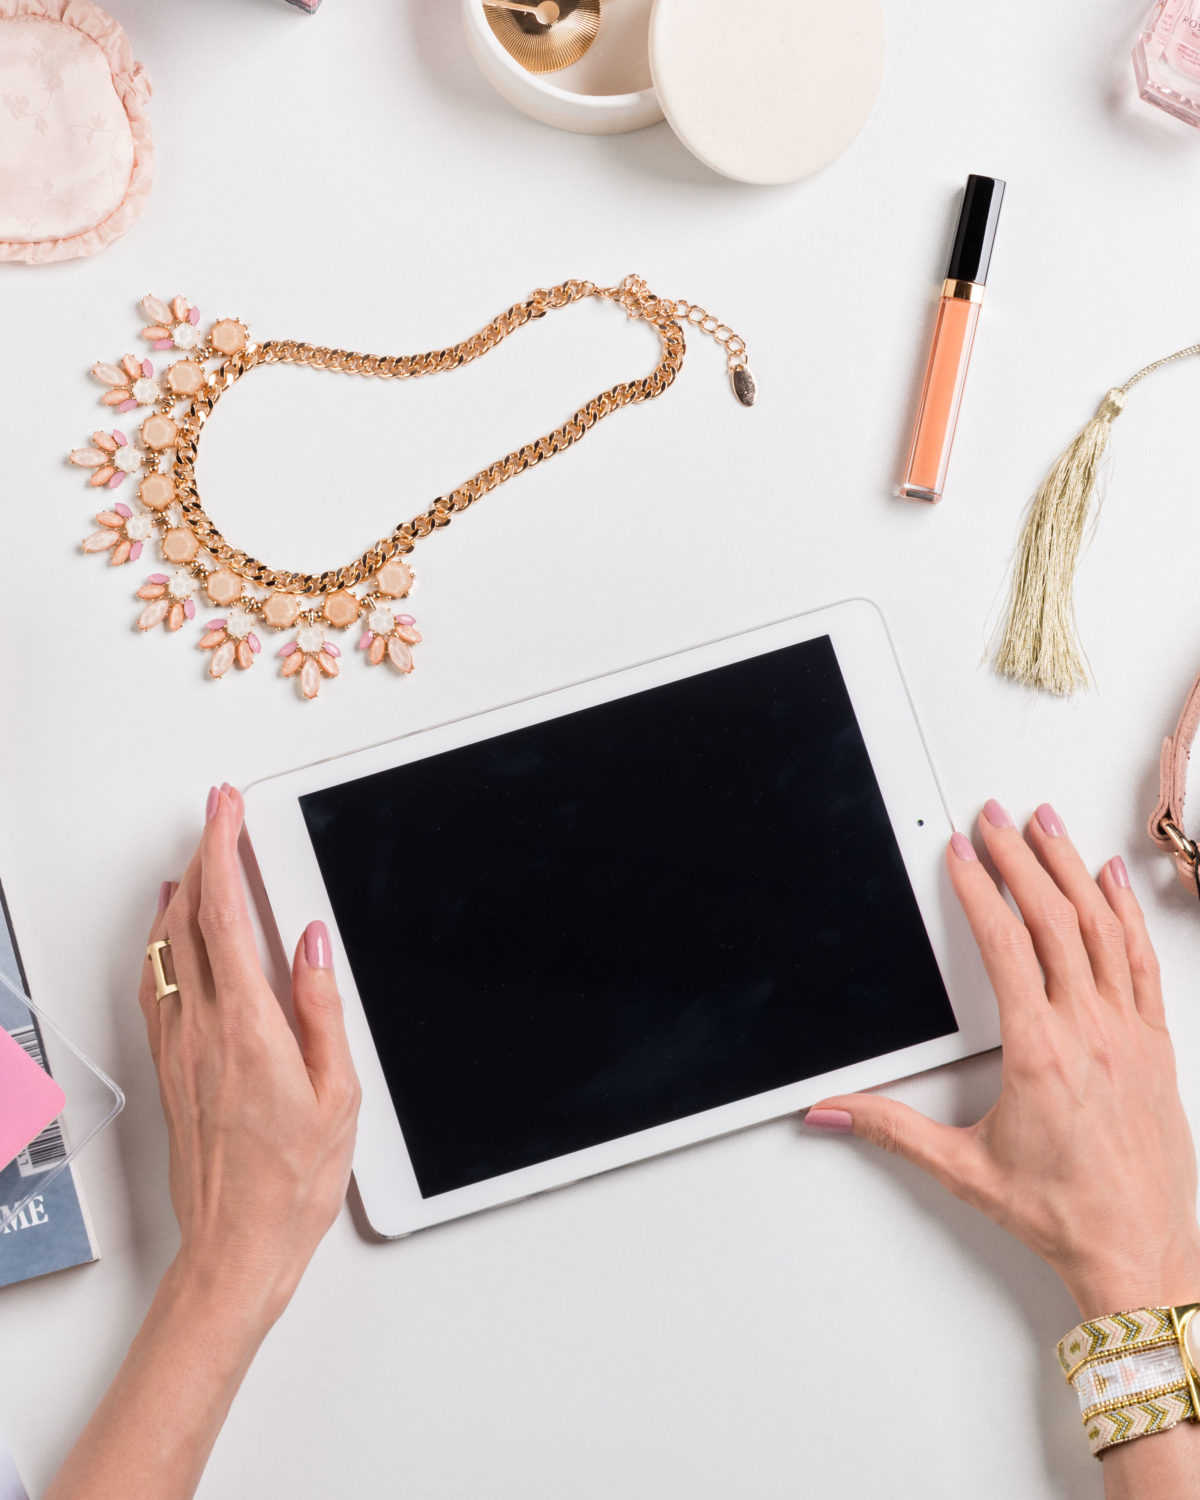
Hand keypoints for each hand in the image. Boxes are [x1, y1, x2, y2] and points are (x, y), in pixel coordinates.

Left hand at [138, 783, 360, 1324]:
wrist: (236, 1247)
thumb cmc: (291, 1181)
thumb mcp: (338, 1093)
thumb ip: (321, 1007)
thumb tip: (309, 944)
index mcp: (249, 1028)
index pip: (225, 916)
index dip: (223, 850)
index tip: (226, 810)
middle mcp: (202, 1031)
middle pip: (187, 919)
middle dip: (202, 854)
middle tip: (219, 815)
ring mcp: (178, 1049)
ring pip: (163, 949)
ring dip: (180, 894)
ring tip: (200, 860)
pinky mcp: (170, 1069)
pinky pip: (156, 985)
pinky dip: (163, 942)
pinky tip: (171, 936)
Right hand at [805, 799, 1199, 1317]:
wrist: (1139, 1254)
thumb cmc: (1063, 1213)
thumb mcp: (963, 1168)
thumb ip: (890, 1130)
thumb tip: (831, 1114)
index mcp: (1039, 1051)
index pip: (1005, 943)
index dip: (979, 887)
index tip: (963, 852)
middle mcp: (1089, 1031)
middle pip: (1053, 917)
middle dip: (1021, 857)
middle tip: (997, 817)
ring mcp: (1129, 1033)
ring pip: (1101, 928)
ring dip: (1072, 869)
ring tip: (1049, 826)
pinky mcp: (1156, 1046)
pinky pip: (1140, 961)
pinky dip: (1125, 914)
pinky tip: (1111, 883)